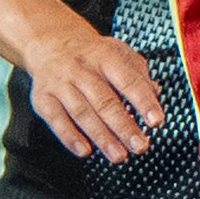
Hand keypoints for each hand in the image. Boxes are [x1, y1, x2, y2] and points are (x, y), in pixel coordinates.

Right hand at [23, 17, 165, 163]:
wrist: (51, 43)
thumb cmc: (92, 54)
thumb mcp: (118, 52)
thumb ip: (138, 74)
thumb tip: (155, 94)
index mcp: (104, 55)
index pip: (127, 80)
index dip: (143, 101)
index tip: (156, 121)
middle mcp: (81, 69)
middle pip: (104, 101)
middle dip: (124, 127)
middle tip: (140, 146)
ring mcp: (60, 83)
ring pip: (82, 113)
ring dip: (101, 137)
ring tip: (119, 155)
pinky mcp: (43, 98)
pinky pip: (56, 120)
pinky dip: (70, 137)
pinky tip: (85, 151)